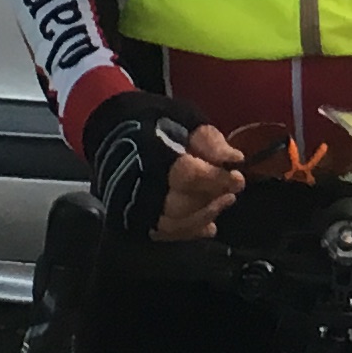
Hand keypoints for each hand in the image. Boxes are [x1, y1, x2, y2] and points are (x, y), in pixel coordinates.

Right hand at [90, 88, 238, 242]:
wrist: (113, 130)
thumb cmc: (153, 122)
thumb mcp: (185, 119)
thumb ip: (209, 141)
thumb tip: (234, 159)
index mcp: (150, 154)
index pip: (188, 176)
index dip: (216, 181)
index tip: (238, 178)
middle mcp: (136, 184)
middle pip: (180, 205)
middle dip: (211, 200)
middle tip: (232, 191)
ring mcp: (130, 205)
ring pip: (171, 225)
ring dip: (203, 217)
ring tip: (222, 203)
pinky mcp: (130, 218)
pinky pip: (162, 234)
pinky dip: (187, 231)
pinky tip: (207, 225)